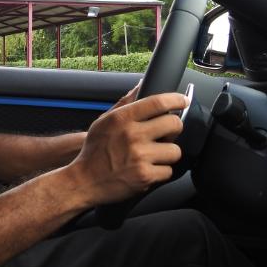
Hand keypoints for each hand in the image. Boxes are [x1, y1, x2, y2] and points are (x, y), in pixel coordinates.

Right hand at [67, 89, 187, 206]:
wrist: (83, 181)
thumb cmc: (94, 151)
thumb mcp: (103, 122)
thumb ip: (124, 104)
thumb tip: (140, 85)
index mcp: (122, 118)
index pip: (158, 102)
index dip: (176, 99)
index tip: (182, 101)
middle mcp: (132, 135)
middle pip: (174, 124)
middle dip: (174, 128)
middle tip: (166, 133)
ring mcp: (139, 156)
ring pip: (175, 150)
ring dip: (167, 154)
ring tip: (153, 155)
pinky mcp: (145, 176)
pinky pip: (168, 171)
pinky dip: (160, 172)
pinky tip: (148, 169)